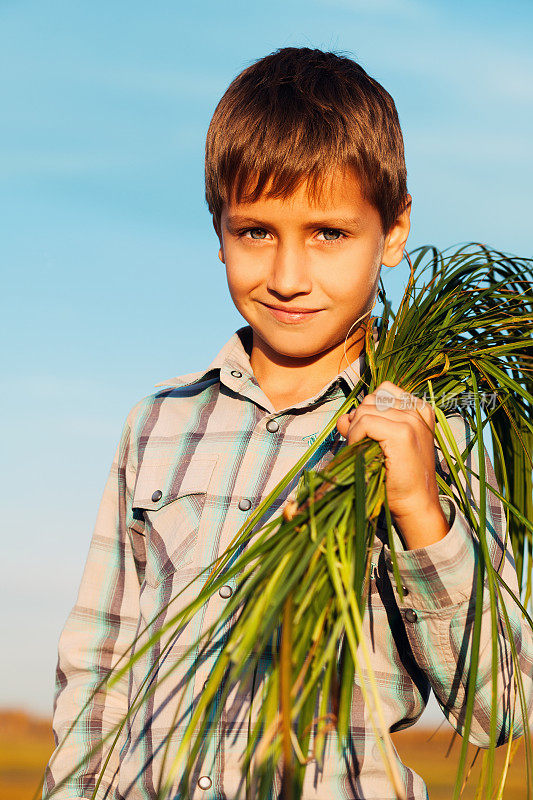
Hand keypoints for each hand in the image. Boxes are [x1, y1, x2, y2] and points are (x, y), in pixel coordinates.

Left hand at [336, 380, 449, 548]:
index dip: (368, 410)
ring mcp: (412, 420)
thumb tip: (343, 418)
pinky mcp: (403, 433)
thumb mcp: (382, 443)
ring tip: (365, 451)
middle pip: (371, 399)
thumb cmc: (398, 476)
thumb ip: (364, 425)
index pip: (382, 391)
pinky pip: (364, 422)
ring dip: (355, 430)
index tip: (369, 433)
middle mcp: (418, 410)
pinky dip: (355, 436)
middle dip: (359, 421)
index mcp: (420, 409)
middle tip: (363, 445)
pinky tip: (363, 452)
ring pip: (365, 409)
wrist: (414, 504)